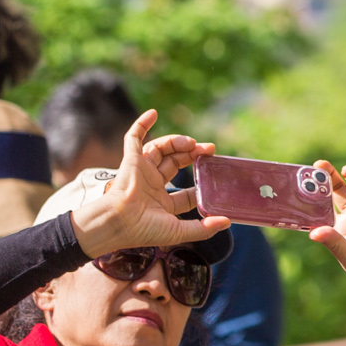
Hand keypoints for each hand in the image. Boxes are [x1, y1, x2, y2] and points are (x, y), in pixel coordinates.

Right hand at [71, 111, 228, 258]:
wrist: (118, 222)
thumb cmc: (143, 230)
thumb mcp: (179, 232)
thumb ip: (203, 228)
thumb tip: (227, 221)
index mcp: (162, 203)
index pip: (185, 193)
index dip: (200, 185)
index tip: (213, 180)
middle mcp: (152, 185)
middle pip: (176, 164)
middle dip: (192, 155)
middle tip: (208, 149)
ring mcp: (141, 171)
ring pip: (160, 150)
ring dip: (176, 142)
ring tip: (190, 142)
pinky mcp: (130, 160)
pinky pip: (133, 138)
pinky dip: (141, 124)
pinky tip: (153, 113)